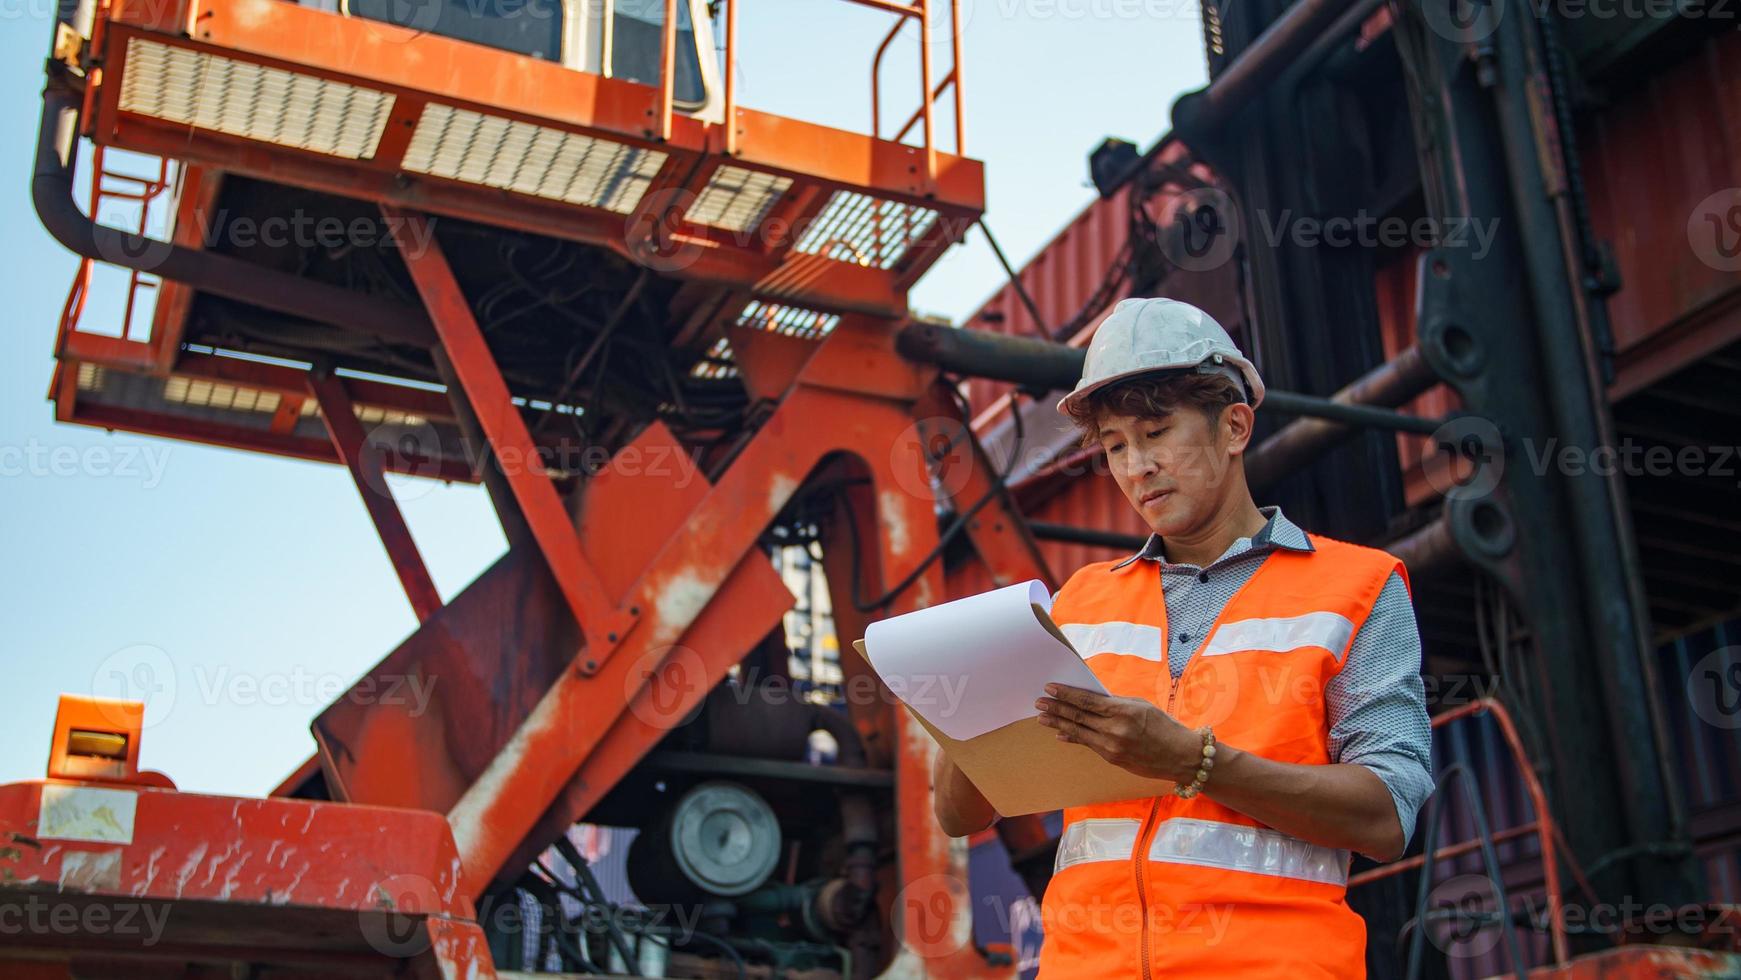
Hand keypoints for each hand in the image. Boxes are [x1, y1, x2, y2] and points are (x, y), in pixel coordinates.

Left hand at [1035, 684, 1199, 781]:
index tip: (1050, 688)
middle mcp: (1114, 729)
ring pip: (1079, 732)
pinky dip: (1073, 738)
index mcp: (1122, 710)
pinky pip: (1088, 745)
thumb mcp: (1140, 706)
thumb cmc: (1163, 725)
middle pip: (1078, 716)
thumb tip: (1090, 699)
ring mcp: (1112, 746)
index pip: (1086, 700)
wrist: (1180, 756)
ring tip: (1041, 718)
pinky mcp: (1112, 758)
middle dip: (1056, 709)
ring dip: (1058, 724)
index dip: (1066, 694)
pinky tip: (1060, 734)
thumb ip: (1115, 703)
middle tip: (1039, 702)